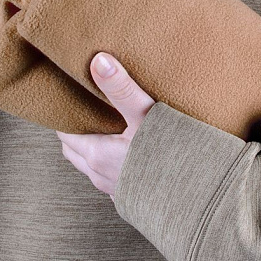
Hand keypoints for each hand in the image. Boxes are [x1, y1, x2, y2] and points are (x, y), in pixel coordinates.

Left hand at [56, 52, 155, 202]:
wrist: (196, 196)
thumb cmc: (170, 157)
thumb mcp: (145, 116)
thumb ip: (121, 89)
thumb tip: (98, 61)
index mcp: (97, 154)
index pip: (65, 134)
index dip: (65, 118)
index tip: (67, 104)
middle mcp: (101, 175)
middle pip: (74, 152)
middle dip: (74, 134)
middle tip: (82, 115)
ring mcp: (114, 189)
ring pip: (90, 168)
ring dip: (91, 151)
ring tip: (104, 132)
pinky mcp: (130, 199)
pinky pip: (109, 181)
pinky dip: (109, 167)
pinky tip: (126, 157)